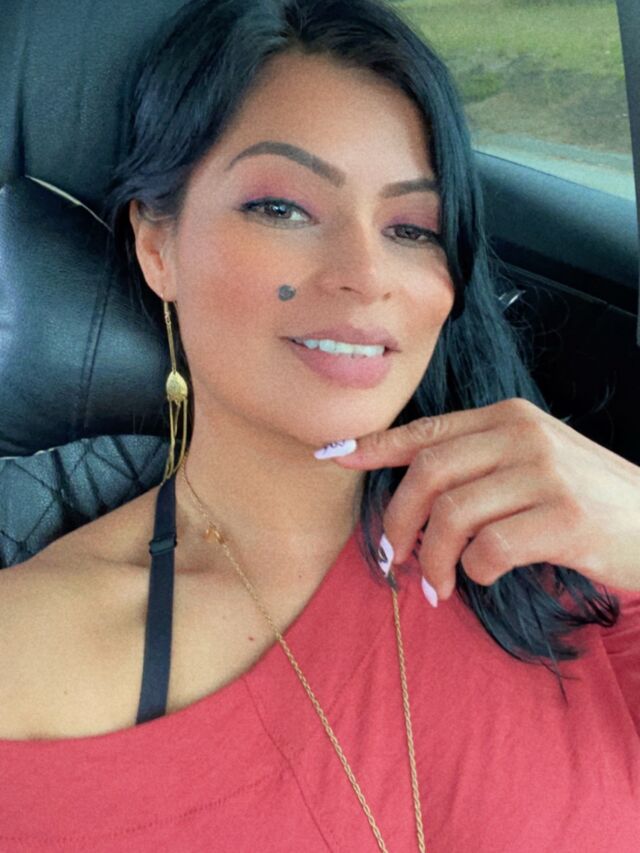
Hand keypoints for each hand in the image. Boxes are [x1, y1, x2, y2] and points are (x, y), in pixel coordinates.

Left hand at [325, 398, 639, 600]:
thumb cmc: (588, 499)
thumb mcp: (533, 463)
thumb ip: (479, 464)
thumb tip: (413, 489)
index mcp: (508, 418)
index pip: (429, 430)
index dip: (376, 445)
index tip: (335, 455)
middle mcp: (523, 436)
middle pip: (429, 473)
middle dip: (398, 520)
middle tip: (395, 558)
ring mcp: (546, 474)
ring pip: (452, 514)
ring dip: (434, 558)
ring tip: (440, 584)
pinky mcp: (565, 518)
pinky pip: (489, 548)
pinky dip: (474, 571)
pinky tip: (483, 577)